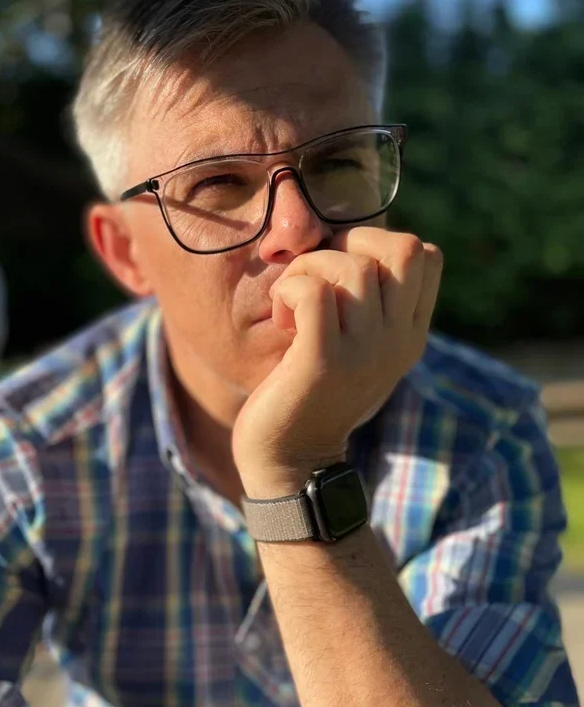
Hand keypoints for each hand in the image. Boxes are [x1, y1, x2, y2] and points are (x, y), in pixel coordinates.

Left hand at [232, 228, 442, 497]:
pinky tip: (283, 320)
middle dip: (348, 244)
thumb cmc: (312, 395)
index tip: (339, 273)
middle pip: (401, 248)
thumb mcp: (358, 350)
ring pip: (352, 267)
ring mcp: (365, 352)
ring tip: (291, 305)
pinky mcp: (323, 362)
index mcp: (409, 334)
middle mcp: (397, 340)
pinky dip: (290, 291)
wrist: (292, 462)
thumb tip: (351, 245)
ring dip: (309, 270)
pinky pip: (314, 293)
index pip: (424, 254)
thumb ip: (371, 307)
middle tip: (314, 279)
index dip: (376, 245)